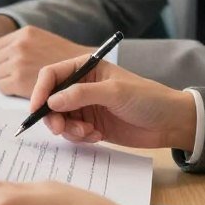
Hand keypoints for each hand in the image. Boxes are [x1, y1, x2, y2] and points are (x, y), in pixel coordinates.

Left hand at [0, 27, 92, 96]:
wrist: (83, 72)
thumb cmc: (64, 60)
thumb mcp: (43, 40)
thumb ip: (24, 44)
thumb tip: (3, 54)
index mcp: (25, 33)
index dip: (2, 58)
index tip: (9, 66)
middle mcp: (19, 45)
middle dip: (2, 70)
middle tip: (16, 78)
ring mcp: (18, 62)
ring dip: (6, 81)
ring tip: (22, 84)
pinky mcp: (18, 80)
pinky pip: (2, 87)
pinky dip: (10, 91)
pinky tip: (24, 91)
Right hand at [29, 56, 196, 151]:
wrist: (169, 122)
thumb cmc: (146, 98)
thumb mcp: (114, 92)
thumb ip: (81, 95)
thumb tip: (51, 101)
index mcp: (86, 67)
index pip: (52, 75)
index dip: (40, 91)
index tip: (35, 109)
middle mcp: (82, 86)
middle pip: (51, 100)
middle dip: (53, 116)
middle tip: (62, 129)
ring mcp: (86, 106)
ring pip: (60, 119)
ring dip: (69, 129)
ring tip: (88, 133)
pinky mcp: (91, 125)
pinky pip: (72, 133)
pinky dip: (80, 137)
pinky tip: (97, 136)